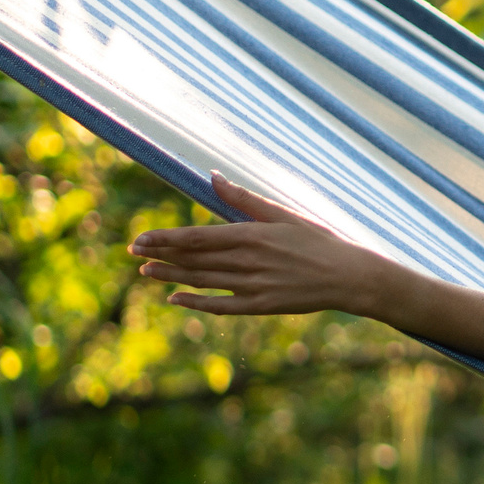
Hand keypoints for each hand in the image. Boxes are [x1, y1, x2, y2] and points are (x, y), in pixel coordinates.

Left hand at [129, 173, 389, 317]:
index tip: (141, 238)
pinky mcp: (261, 306)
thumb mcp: (282, 214)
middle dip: (161, 255)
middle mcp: (248, 261)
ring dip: (171, 276)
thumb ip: (244, 199)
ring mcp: (253, 286)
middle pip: (193, 259)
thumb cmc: (318, 240)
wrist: (349, 276)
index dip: (165, 239)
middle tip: (133, 252)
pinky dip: (196, 303)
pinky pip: (221, 306)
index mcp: (251, 235)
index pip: (196, 237)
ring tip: (146, 271)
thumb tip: (213, 176)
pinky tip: (175, 298)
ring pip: (202, 281)